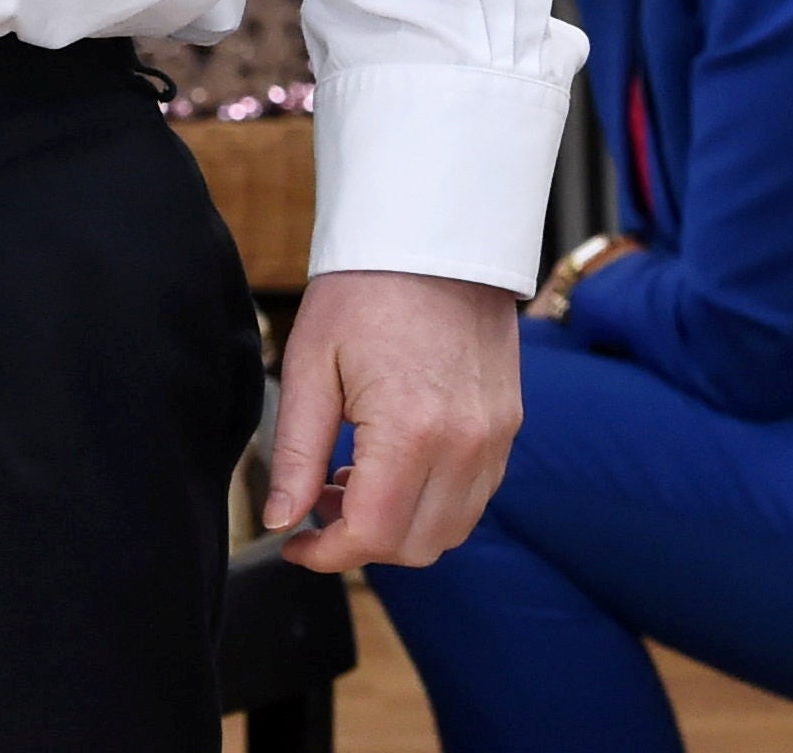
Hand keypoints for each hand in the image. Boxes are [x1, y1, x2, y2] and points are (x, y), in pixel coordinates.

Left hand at [265, 269, 519, 570]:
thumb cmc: (364, 291)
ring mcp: (496, 438)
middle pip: (416, 546)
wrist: (434, 238)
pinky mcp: (509, 426)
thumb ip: (297, 453)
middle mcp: (466, 445)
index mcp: (412, 431)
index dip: (327, 555)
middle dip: (361, 544)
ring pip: (451, 530)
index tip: (296, 545)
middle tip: (319, 505)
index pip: (373, 534)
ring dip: (400, 527)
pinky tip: (395, 466)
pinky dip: (434, 503)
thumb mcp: (310, 365)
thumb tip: (283, 519)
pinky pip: (475, 497)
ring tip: (353, 481)